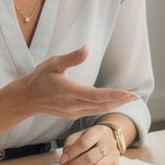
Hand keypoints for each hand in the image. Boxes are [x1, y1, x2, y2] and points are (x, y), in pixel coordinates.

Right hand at [17, 46, 136, 119]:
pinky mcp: (72, 114)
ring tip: (129, 98)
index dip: (114, 95)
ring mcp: (72, 112)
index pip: (97, 95)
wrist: (27, 98)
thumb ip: (72, 58)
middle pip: (101, 104)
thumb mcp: (53, 63)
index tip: (129, 93)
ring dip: (114, 104)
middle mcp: (72, 105)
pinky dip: (104, 106)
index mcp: (69, 91)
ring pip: (98, 109)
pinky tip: (113, 102)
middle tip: (136, 96)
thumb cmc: (40, 77)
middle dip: (120, 100)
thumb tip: (87, 49)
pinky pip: (92, 111)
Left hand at [60, 125, 119, 164]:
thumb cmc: (92, 137)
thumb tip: (64, 159)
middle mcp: (108, 143)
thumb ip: (70, 144)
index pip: (84, 143)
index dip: (71, 154)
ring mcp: (113, 155)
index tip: (62, 160)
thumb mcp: (79, 135)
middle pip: (90, 158)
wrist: (109, 138)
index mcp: (99, 132)